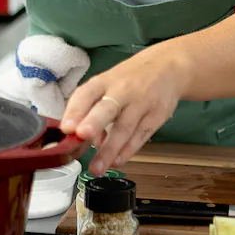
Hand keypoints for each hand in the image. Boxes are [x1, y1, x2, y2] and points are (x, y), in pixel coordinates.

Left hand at [60, 44, 190, 175]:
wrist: (169, 66)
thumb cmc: (131, 78)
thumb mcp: (108, 84)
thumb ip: (93, 110)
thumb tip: (83, 141)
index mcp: (105, 81)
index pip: (87, 93)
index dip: (75, 110)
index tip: (66, 128)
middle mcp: (122, 91)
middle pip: (108, 108)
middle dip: (94, 122)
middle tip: (82, 136)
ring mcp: (141, 104)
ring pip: (124, 128)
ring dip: (109, 150)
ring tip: (96, 168)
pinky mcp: (157, 116)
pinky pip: (141, 136)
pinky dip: (128, 151)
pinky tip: (117, 161)